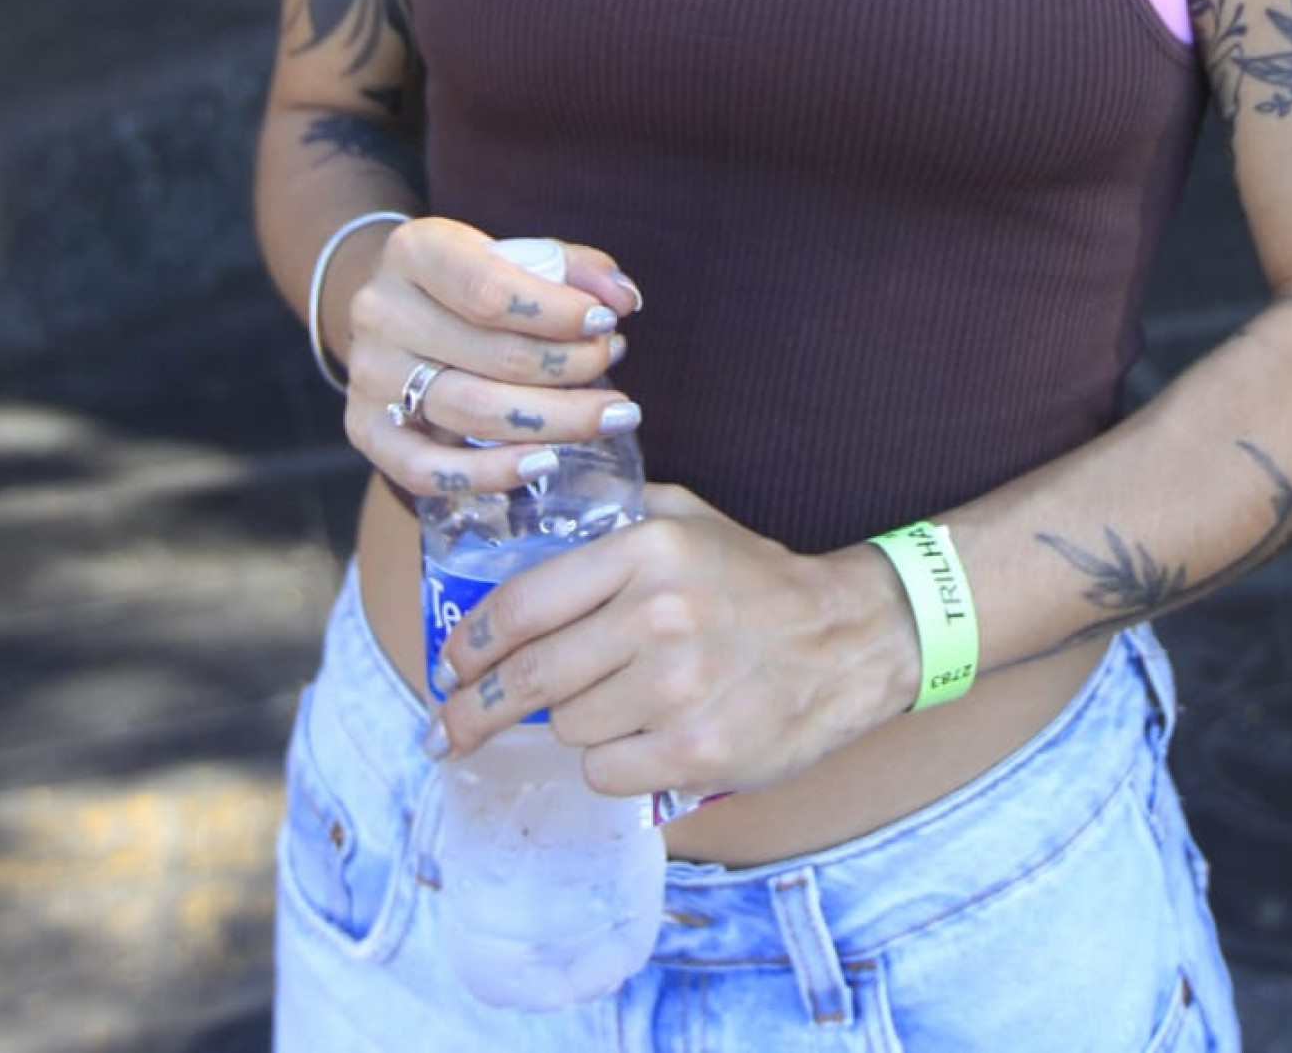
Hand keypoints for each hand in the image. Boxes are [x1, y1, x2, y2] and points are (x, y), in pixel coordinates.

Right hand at [342, 218, 641, 499]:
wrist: (393, 307)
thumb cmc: (470, 279)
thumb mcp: (514, 253)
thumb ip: (574, 268)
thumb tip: (624, 299)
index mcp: (414, 252)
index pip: (490, 290)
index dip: (556, 313)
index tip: (606, 323)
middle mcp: (382, 313)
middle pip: (494, 356)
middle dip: (571, 366)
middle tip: (614, 361)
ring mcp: (369, 377)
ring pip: (474, 412)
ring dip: (556, 420)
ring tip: (610, 415)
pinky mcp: (365, 431)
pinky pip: (427, 471)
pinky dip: (489, 474)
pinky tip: (543, 463)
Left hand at [430, 485, 918, 797]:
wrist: (845, 639)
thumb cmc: (753, 579)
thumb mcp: (686, 519)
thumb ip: (610, 518)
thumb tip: (519, 533)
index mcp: (646, 550)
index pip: (521, 605)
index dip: (467, 644)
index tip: (446, 666)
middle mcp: (657, 613)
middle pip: (526, 677)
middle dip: (473, 710)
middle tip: (450, 728)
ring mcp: (677, 686)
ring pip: (566, 727)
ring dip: (570, 726)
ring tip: (608, 709)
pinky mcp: (695, 750)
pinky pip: (605, 772)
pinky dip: (610, 765)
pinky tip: (641, 740)